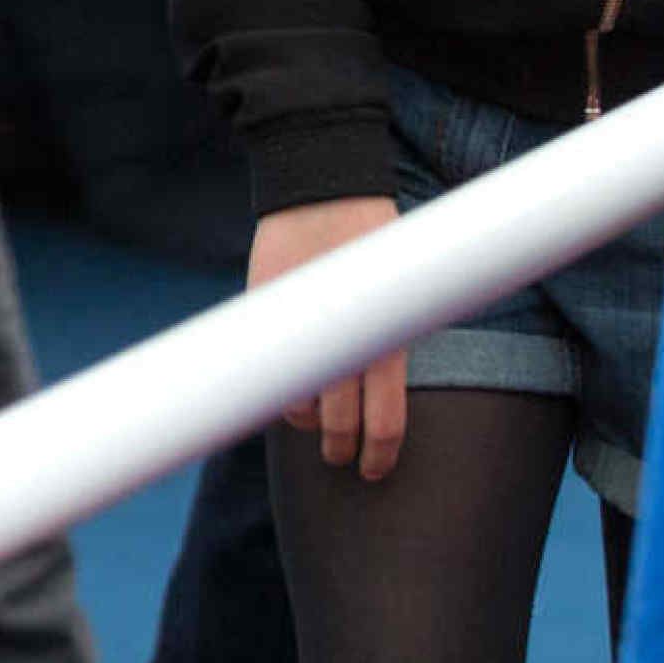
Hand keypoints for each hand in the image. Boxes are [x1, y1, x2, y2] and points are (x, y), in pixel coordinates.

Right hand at [252, 196, 405, 477]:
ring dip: (308, 421)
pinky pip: (272, 371)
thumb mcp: (394, 296)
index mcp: (387, 342)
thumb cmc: (373, 242)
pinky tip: (289, 389)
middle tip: (341, 458)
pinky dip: (281, 388)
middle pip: (341, 425)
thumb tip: (375, 391)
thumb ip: (384, 342)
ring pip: (301, 406)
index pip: (385, 423)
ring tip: (313, 421)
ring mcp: (303, 331)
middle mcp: (346, 343)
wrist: (327, 192)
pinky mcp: (269, 316)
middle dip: (341, 449)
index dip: (380, 455)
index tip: (372, 470)